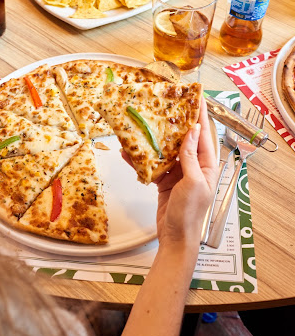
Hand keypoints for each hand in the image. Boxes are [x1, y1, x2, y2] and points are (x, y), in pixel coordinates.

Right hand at [154, 98, 217, 248]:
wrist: (176, 238)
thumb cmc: (189, 214)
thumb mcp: (193, 182)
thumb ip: (191, 157)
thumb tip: (192, 132)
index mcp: (206, 165)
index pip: (202, 134)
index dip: (199, 114)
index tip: (196, 96)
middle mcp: (193, 166)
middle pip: (183, 138)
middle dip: (173, 122)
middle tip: (164, 104)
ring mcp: (178, 173)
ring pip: (165, 150)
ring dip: (153, 140)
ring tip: (142, 125)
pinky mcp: (164, 181)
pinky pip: (153, 165)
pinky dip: (141, 160)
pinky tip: (129, 152)